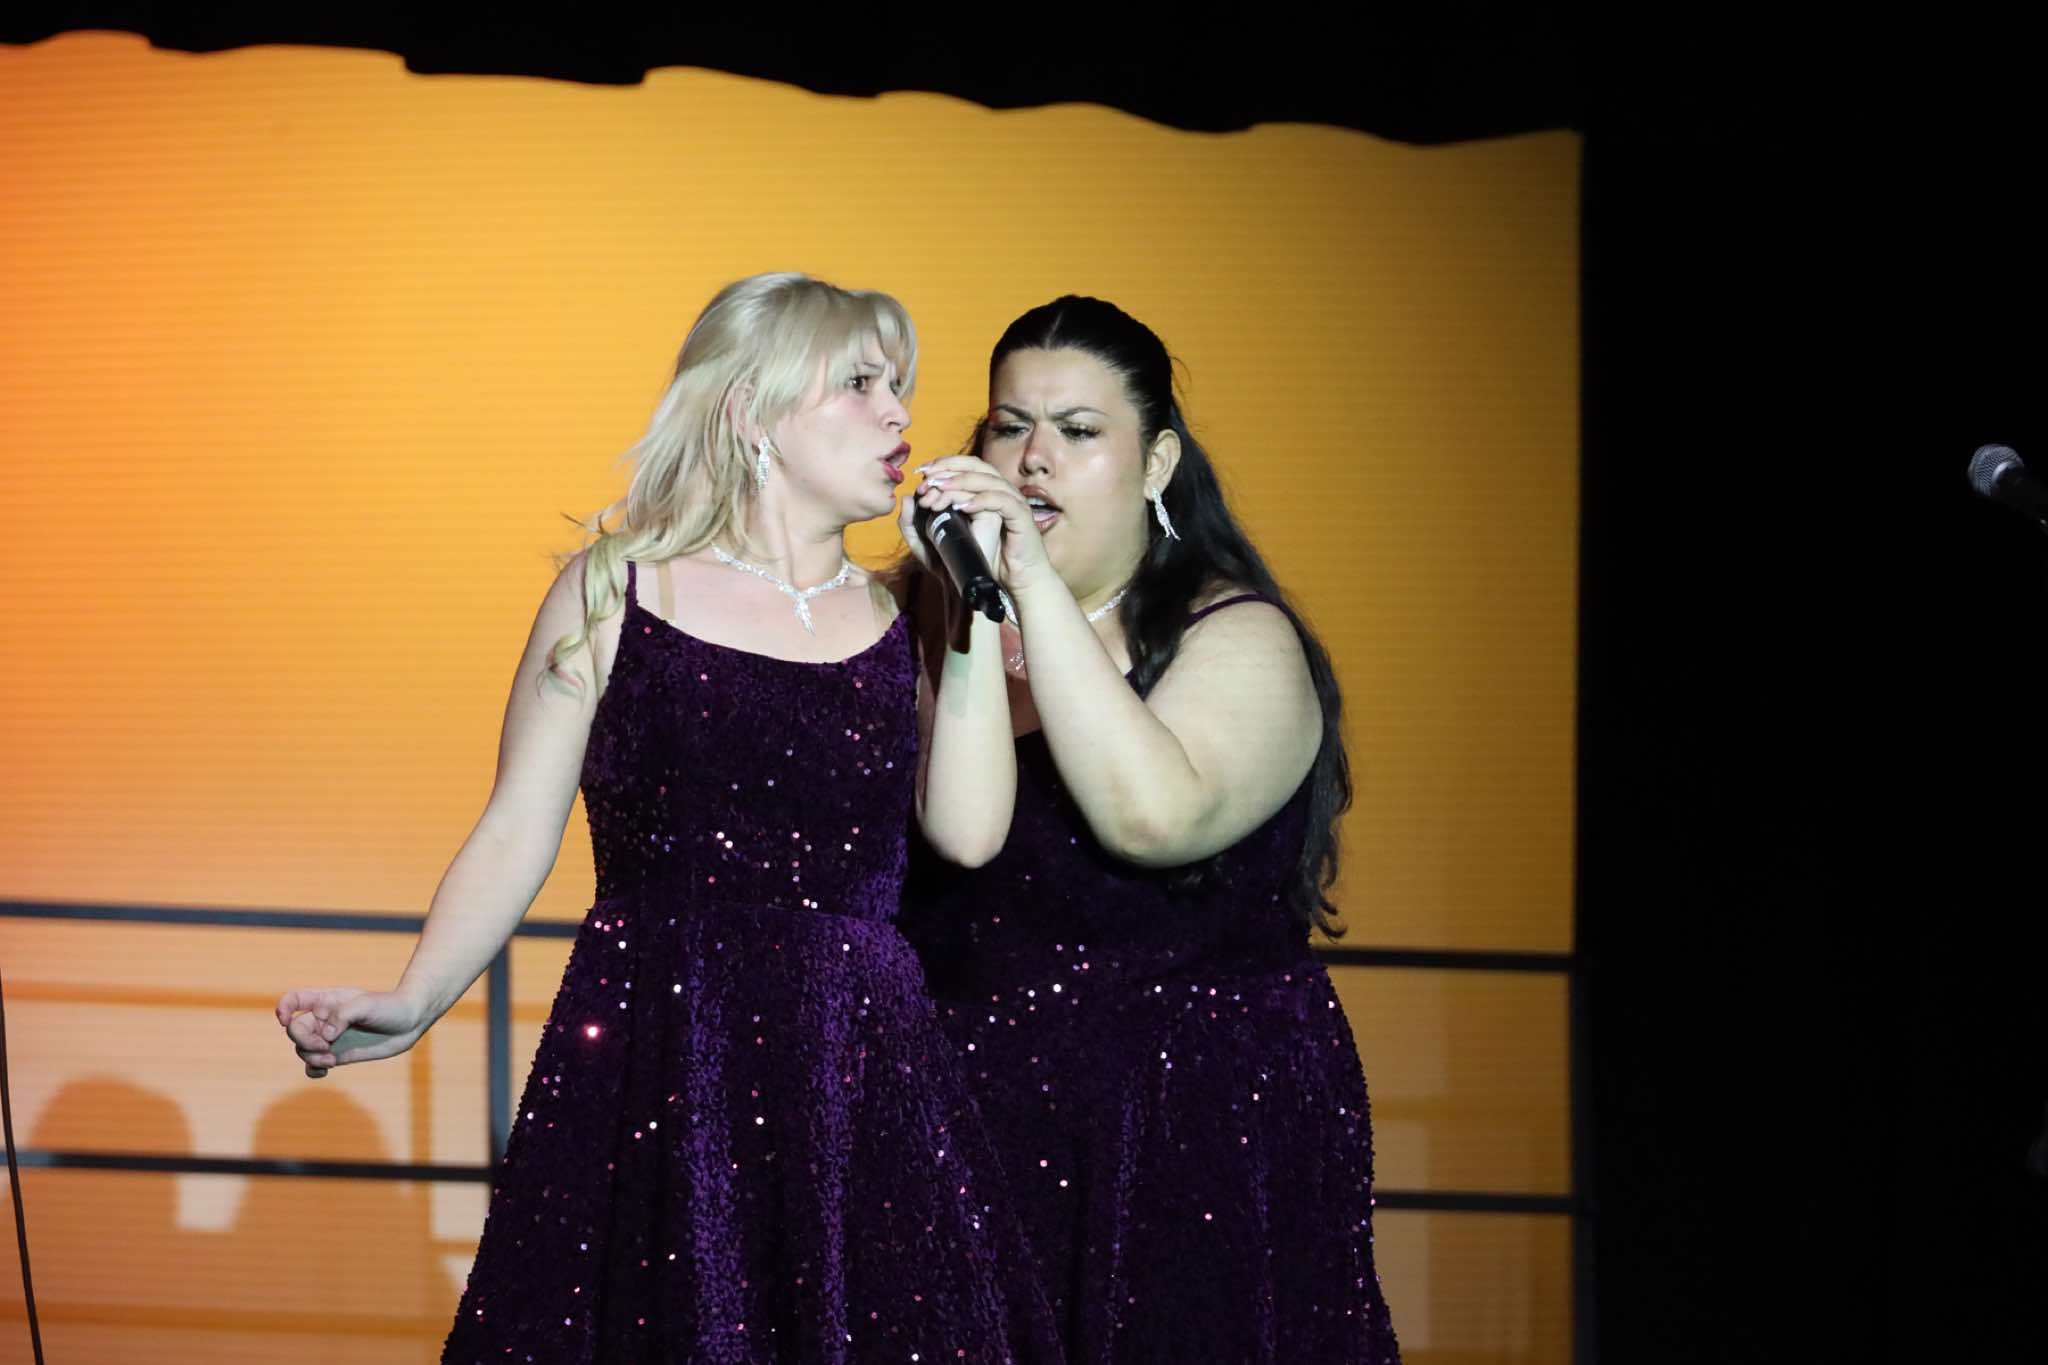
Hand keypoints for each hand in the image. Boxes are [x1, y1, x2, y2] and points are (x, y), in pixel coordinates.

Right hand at [276, 986, 429, 1077]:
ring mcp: (330, 1038)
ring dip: (311, 1056)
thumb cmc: (389, 1006)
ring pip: (303, 1050)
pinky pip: (314, 1065)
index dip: (283, 1008)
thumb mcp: (366, 1005)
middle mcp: (324, 1019)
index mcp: (327, 1000)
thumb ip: (342, 1016)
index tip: (287, 1019)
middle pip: (296, 1030)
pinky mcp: (338, 1054)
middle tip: (326, 1045)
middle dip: (304, 1040)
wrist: (410, 1022)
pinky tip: (325, 1070)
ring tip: (332, 1059)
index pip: (293, 999)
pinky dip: (313, 1070)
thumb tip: (326, 1036)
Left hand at [909, 456, 1053, 592]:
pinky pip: (1001, 501)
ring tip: (939, 490)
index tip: (920, 474)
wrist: (999, 585)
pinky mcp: (1019, 516)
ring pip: (988, 480)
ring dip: (961, 482)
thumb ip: (914, 524)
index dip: (943, 464)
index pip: (964, 467)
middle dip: (949, 468)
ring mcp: (1009, 502)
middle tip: (927, 479)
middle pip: (976, 466)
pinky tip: (961, 507)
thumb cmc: (967, 562)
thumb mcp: (931, 545)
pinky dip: (981, 500)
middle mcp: (996, 492)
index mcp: (980, 493)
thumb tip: (906, 498)